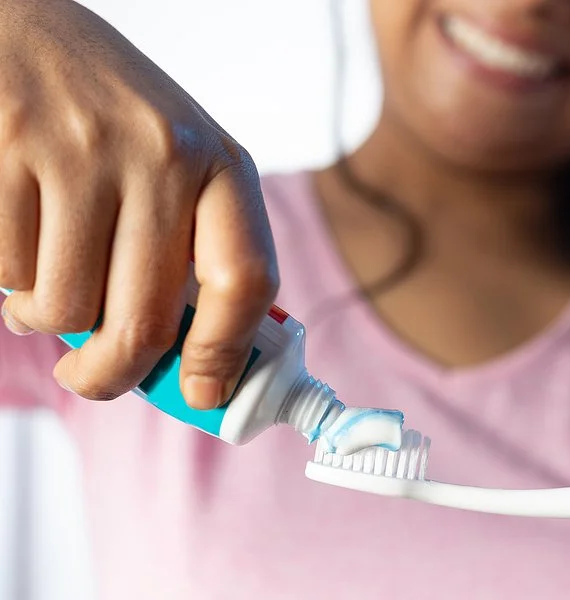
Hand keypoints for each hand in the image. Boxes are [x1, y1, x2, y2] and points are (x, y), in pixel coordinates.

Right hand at [0, 0, 277, 407]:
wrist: (20, 24)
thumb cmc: (108, 115)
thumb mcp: (176, 163)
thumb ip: (190, 245)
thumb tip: (198, 361)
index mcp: (221, 163)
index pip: (245, 277)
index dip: (227, 352)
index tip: (207, 393)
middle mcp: (163, 154)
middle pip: (146, 320)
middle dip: (112, 374)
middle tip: (92, 378)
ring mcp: (85, 149)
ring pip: (67, 308)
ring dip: (49, 317)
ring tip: (47, 278)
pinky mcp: (10, 145)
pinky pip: (7, 270)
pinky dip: (8, 278)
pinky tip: (20, 235)